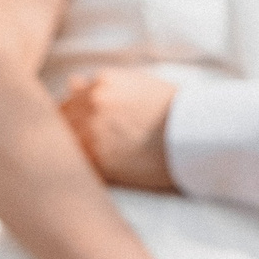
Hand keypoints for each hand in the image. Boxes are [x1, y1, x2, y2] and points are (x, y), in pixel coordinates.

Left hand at [62, 69, 179, 190]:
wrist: (198, 136)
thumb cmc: (175, 114)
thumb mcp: (140, 88)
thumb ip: (103, 86)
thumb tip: (71, 84)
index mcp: (104, 81)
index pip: (69, 102)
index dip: (73, 120)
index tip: (82, 134)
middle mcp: (93, 101)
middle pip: (61, 121)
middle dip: (70, 136)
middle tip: (81, 153)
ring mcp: (92, 129)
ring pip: (65, 143)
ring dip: (73, 155)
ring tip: (92, 167)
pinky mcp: (98, 158)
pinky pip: (77, 166)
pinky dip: (82, 172)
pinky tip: (96, 177)